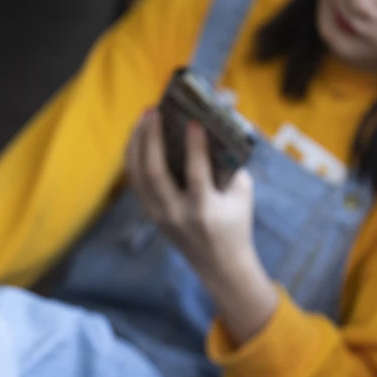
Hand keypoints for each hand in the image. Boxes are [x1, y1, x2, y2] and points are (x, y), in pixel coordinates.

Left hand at [125, 109, 277, 343]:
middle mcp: (176, 214)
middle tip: (154, 111)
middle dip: (151, 139)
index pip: (195, 175)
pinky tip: (138, 135)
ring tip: (144, 116)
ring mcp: (159, 214)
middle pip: (154, 173)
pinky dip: (134, 155)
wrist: (219, 265)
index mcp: (204, 211)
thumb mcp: (241, 194)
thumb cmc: (235, 222)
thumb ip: (230, 163)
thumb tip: (217, 124)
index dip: (194, 146)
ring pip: (138, 175)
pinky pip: (136, 180)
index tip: (194, 120)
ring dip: (137, 142)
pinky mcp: (149, 213)